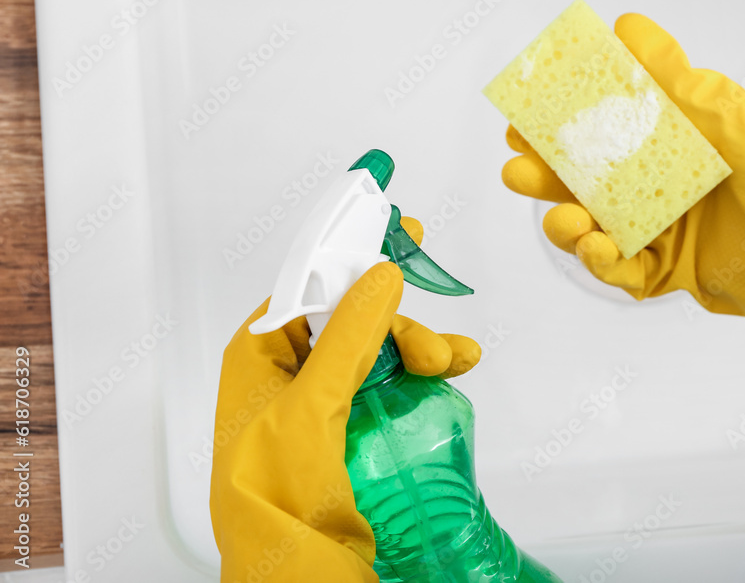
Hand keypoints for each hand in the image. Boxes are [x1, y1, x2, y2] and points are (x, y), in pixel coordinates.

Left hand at [209, 218, 479, 581]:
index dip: (354, 254)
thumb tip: (379, 273)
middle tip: (436, 350)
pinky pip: (388, 382)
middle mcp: (287, 370)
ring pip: (377, 348)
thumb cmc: (276, 495)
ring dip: (419, 347)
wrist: (293, 572)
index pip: (309, 282)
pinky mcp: (347, 427)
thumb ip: (347, 337)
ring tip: (454, 364)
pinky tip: (452, 375)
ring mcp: (318, 399)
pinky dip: (421, 374)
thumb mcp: (311, 408)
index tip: (400, 227)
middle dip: (399, 324)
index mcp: (260, 353)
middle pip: (352, 317)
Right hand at [501, 13, 744, 405]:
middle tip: (517, 171)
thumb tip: (625, 26)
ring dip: (568, 227)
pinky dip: (605, 262)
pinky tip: (598, 247)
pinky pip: (625, 273)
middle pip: (584, 186)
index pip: (597, 137)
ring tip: (564, 219)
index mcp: (662, 148)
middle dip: (546, 180)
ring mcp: (660, 233)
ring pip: (595, 232)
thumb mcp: (721, 109)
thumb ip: (670, 74)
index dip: (557, 131)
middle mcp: (654, 189)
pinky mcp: (669, 272)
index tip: (523, 122)